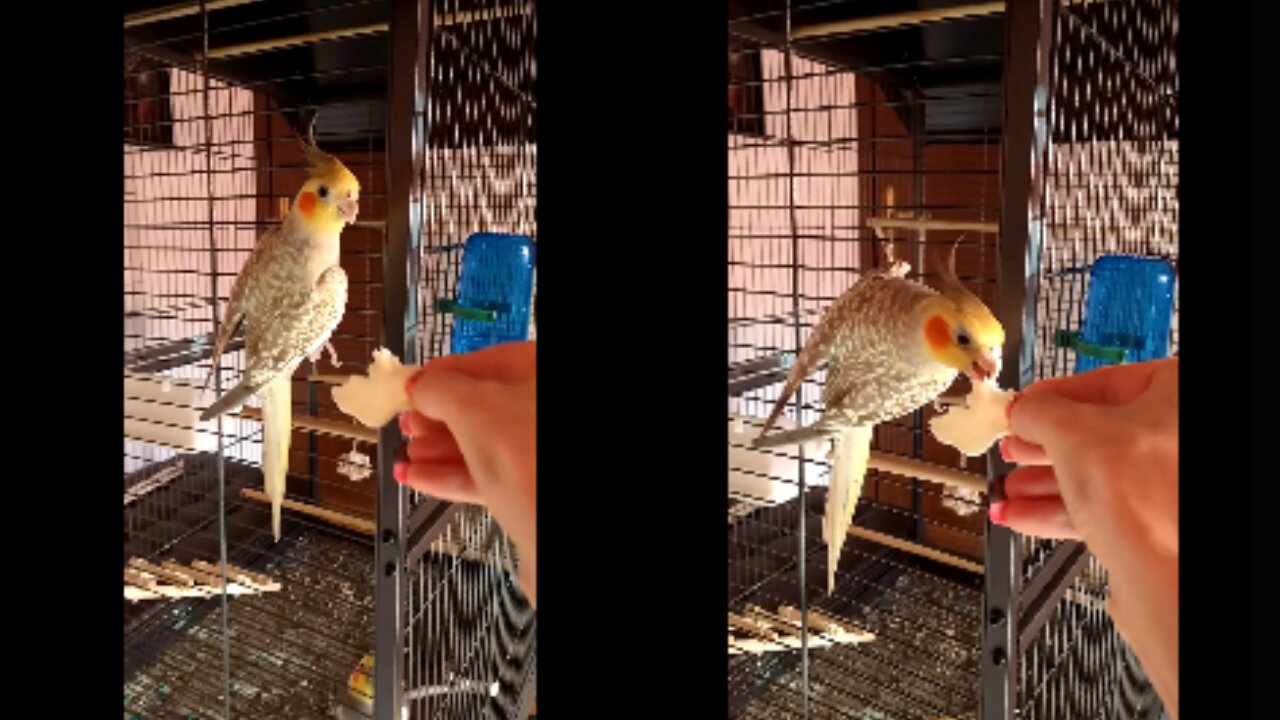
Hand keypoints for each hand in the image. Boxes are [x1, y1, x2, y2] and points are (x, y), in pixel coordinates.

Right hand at [396, 341, 535, 606]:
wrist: (549, 524)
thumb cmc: (526, 454)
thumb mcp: (470, 407)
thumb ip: (438, 390)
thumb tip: (421, 387)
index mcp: (538, 372)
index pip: (489, 362)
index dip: (444, 375)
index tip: (412, 387)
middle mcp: (541, 408)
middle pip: (485, 405)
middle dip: (438, 418)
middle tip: (407, 423)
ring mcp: (538, 450)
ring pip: (485, 443)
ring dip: (439, 449)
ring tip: (405, 455)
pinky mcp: (532, 489)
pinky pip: (490, 474)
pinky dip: (453, 475)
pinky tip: (418, 477)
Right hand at [994, 358, 1176, 715]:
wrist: (1163, 572)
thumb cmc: (1141, 494)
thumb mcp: (1070, 432)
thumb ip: (1039, 413)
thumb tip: (1023, 411)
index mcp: (1176, 396)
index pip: (1105, 383)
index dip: (1053, 397)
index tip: (1023, 410)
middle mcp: (1178, 438)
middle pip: (1099, 432)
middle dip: (1044, 447)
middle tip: (1014, 449)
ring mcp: (1169, 484)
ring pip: (1097, 475)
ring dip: (1044, 484)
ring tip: (1009, 490)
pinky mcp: (1155, 526)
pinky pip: (1101, 509)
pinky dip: (1059, 511)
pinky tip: (1021, 516)